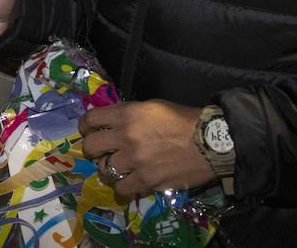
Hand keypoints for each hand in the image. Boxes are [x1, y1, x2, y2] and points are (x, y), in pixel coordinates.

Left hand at [78, 101, 215, 199]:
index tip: (89, 131)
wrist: (210, 142)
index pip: (90, 120)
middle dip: (93, 149)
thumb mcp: (151, 106)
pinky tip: (131, 182)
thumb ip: (128, 114)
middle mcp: (126, 137)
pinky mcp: (146, 180)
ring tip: (119, 168)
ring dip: (109, 169)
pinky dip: (123, 187)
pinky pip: (121, 189)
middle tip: (103, 151)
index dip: (86, 126)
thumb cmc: (183, 120)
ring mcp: (135, 160)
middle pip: (91, 147)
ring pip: (104, 170)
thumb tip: (111, 122)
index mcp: (126, 114)